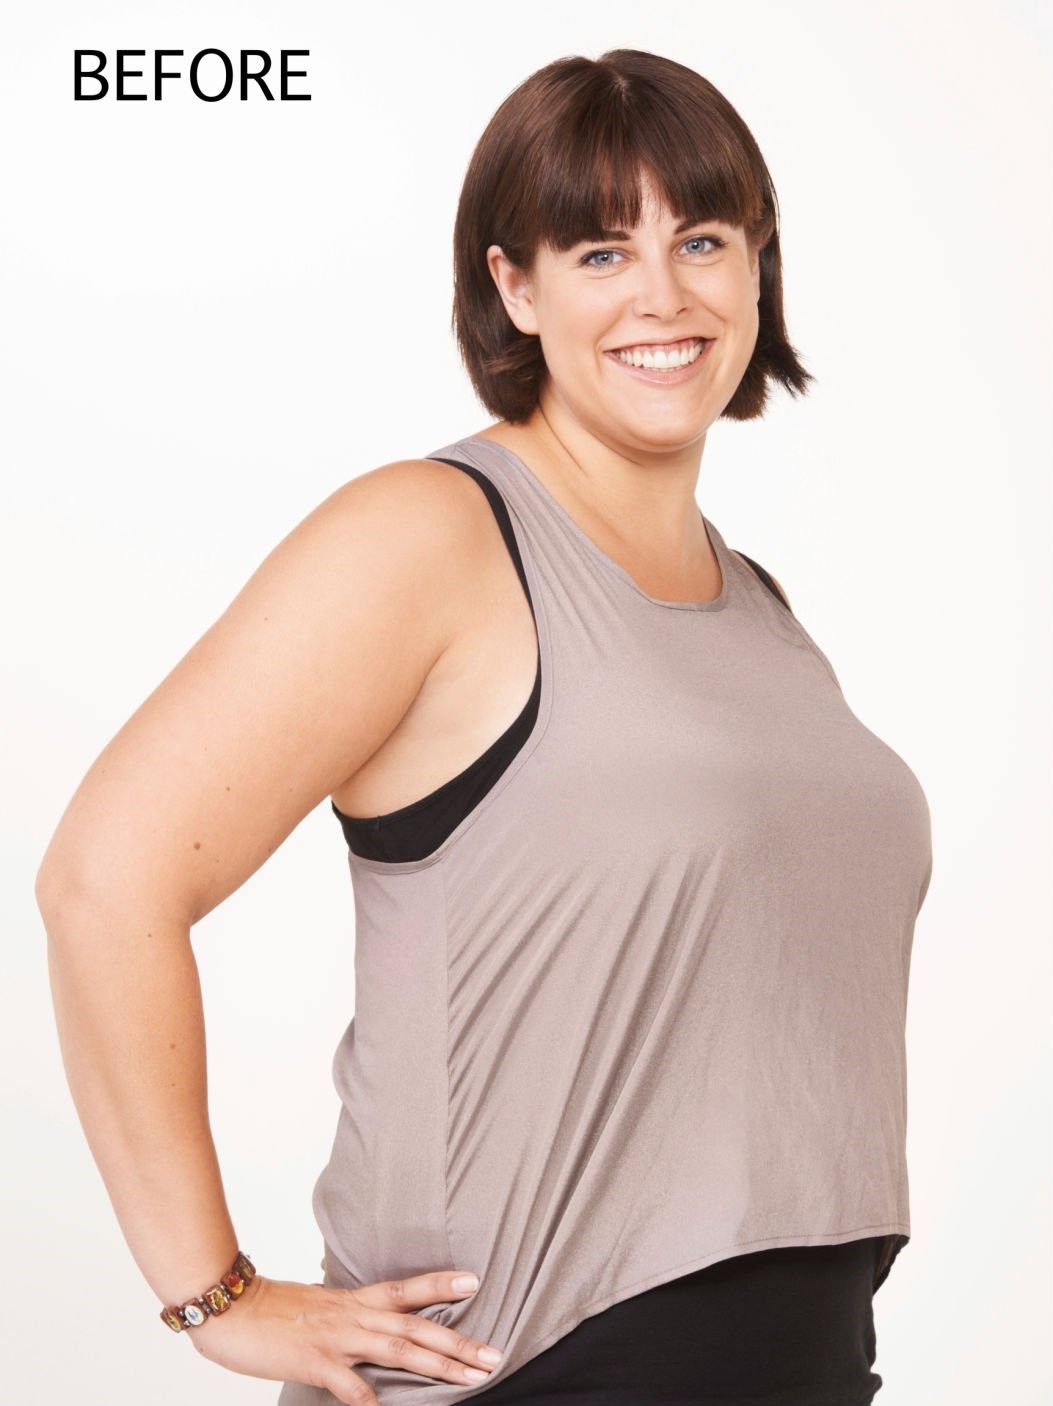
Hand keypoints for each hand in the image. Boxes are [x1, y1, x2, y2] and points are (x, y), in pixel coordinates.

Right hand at [186, 1270, 502, 1403]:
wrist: (232, 1308)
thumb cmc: (271, 1310)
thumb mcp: (318, 1306)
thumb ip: (347, 1316)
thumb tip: (370, 1324)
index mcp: (354, 1301)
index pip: (406, 1289)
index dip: (441, 1283)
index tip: (475, 1279)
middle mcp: (353, 1316)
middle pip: (416, 1326)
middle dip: (458, 1342)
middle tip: (494, 1354)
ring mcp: (337, 1338)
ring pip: (398, 1349)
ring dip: (437, 1364)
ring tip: (470, 1377)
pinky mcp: (314, 1361)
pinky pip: (349, 1384)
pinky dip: (369, 1399)